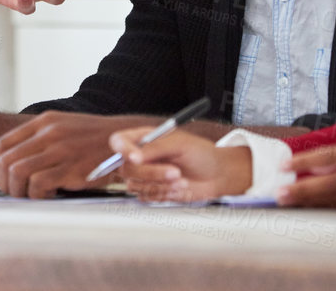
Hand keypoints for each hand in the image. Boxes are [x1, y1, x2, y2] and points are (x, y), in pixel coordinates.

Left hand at [0, 111, 153, 198]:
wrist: (127, 140)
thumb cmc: (93, 140)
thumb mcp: (64, 128)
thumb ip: (40, 139)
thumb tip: (13, 162)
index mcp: (43, 122)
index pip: (4, 143)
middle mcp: (48, 132)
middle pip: (6, 160)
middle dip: (3, 182)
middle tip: (12, 193)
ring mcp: (59, 149)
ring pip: (18, 172)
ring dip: (18, 191)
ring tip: (30, 196)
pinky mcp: (71, 167)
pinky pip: (38, 184)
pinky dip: (36, 195)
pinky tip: (48, 196)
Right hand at [112, 127, 251, 202]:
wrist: (216, 175)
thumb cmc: (201, 154)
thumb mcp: (180, 144)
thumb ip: (155, 148)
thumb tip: (134, 156)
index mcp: (143, 138)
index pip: (119, 142)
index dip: (122, 150)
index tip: (137, 159)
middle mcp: (140, 157)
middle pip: (127, 169)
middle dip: (152, 174)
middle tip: (175, 172)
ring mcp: (145, 176)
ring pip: (136, 186)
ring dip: (161, 185)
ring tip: (182, 180)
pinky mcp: (152, 192)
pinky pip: (147, 198)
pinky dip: (165, 194)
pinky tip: (180, 188)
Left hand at [279, 144, 335, 208]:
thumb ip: (331, 155)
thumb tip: (306, 166)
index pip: (327, 157)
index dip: (304, 161)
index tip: (283, 165)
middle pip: (328, 184)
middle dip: (302, 190)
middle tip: (280, 194)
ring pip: (334, 200)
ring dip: (309, 202)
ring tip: (286, 201)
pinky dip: (323, 208)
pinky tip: (307, 208)